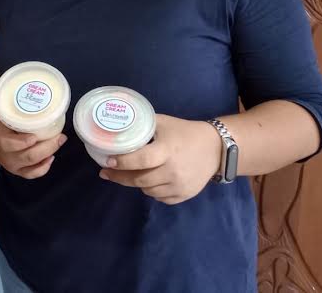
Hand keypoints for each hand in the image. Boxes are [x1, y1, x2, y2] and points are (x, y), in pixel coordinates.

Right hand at [0, 113, 66, 178]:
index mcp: (1, 140)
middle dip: (47, 147)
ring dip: (48, 154)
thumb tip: (33, 96)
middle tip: (60, 136)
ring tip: (59, 142)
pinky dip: (43, 168)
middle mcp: (7, 156)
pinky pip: (31, 174)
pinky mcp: (18, 172)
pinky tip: (51, 158)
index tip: (36, 135)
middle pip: (28, 156)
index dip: (24, 142)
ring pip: (32, 166)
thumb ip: (12, 111)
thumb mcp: (1, 115)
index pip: (11, 144)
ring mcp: (13, 166)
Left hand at [99, 115, 221, 204]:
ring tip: (130, 173)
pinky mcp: (184, 195)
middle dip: (119, 177)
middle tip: (106, 172)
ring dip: (136, 183)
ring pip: (147, 191)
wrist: (215, 149)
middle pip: (140, 180)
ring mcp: (179, 186)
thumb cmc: (185, 132)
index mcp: (167, 150)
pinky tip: (150, 180)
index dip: (123, 162)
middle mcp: (173, 171)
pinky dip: (151, 191)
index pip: (141, 160)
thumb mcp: (163, 123)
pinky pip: (160, 198)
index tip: (107, 161)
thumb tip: (117, 130)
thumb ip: (142, 126)